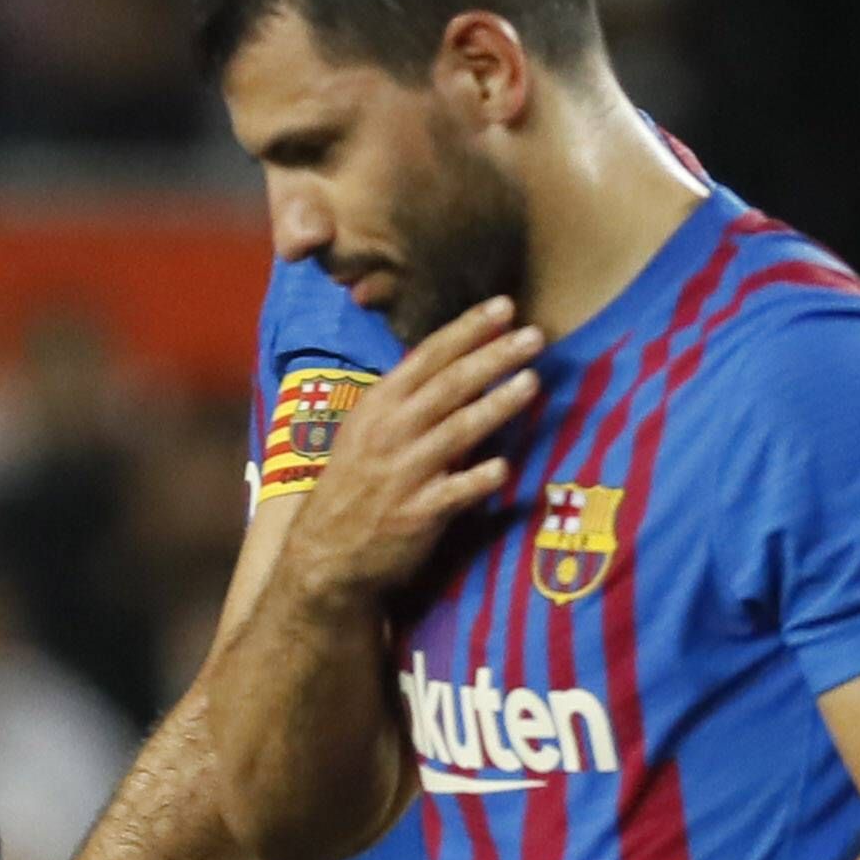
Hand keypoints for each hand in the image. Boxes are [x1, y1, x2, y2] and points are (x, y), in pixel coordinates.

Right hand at [277, 299, 543, 602]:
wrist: (325, 553)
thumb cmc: (355, 485)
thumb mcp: (369, 430)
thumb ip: (410, 400)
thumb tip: (459, 366)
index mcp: (380, 405)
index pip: (429, 356)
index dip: (468, 330)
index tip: (504, 307)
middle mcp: (391, 432)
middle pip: (449, 385)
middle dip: (493, 357)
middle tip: (534, 335)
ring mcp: (404, 473)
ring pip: (456, 431)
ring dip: (496, 406)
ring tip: (532, 382)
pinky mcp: (416, 514)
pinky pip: (452, 493)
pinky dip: (477, 479)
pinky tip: (504, 468)